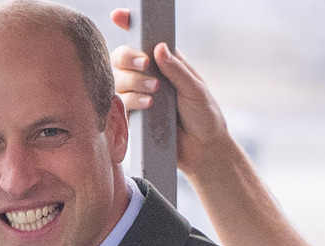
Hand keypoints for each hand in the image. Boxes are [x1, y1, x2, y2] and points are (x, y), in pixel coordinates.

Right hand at [110, 8, 235, 177]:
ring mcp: (138, 96)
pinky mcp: (132, 116)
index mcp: (165, 64)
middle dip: (129, 59)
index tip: (119, 15)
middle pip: (122, 58)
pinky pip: (120, 104)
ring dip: (134, 83)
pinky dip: (131, 102)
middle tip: (145, 66)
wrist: (202, 150)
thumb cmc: (205, 117)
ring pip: (119, 80)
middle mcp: (148, 77)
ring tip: (155, 94)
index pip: (144, 40)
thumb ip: (176, 70)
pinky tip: (148, 106)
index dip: (129, 25)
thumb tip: (158, 48)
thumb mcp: (195, 90)